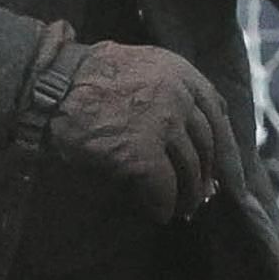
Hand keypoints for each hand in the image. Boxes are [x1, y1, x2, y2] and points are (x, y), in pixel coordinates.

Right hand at [47, 41, 237, 222]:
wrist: (48, 86)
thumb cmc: (83, 77)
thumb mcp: (138, 65)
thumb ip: (169, 86)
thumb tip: (190, 132)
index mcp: (180, 71)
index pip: (217, 114)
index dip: (227, 149)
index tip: (231, 174)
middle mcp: (179, 95)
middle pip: (207, 145)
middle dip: (207, 177)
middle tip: (202, 197)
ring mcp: (163, 123)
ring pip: (190, 170)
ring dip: (186, 196)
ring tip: (180, 210)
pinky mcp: (142, 153)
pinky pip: (163, 189)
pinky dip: (162, 205)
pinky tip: (157, 214)